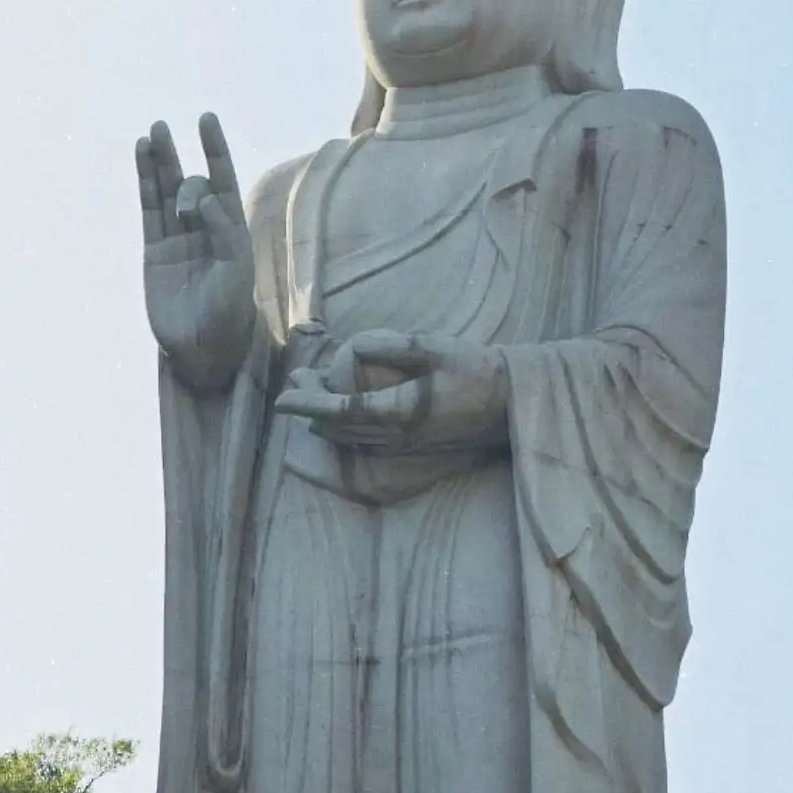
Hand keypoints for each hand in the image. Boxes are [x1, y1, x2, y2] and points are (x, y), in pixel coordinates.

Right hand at [136, 112, 254, 380]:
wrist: (205, 347)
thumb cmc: (230, 311)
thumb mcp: (236, 271)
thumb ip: (224, 233)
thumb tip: (203, 200)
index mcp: (231, 228)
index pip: (223, 179)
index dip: (214, 149)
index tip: (206, 120)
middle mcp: (204, 226)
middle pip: (192, 182)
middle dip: (182, 163)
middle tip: (168, 135)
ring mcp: (177, 236)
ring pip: (167, 189)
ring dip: (161, 160)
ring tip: (154, 131)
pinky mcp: (154, 249)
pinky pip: (148, 210)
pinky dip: (144, 183)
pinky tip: (141, 157)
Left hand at [274, 329, 508, 450]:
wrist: (510, 404)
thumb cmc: (475, 370)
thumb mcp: (435, 348)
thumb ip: (393, 346)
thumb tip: (353, 346)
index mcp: (401, 411)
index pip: (343, 410)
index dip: (310, 403)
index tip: (283, 398)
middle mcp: (397, 436)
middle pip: (341, 427)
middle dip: (311, 408)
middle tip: (294, 382)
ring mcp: (404, 446)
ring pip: (351, 438)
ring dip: (325, 419)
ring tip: (309, 392)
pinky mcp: (412, 446)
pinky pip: (366, 442)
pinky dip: (344, 427)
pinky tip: (340, 413)